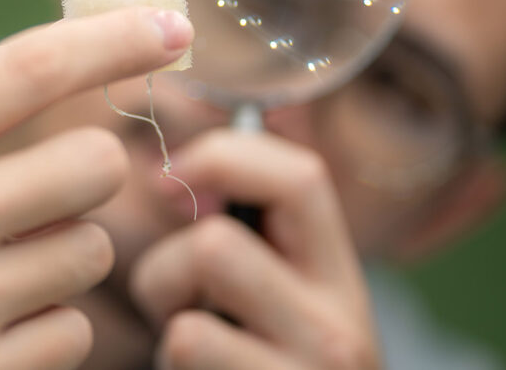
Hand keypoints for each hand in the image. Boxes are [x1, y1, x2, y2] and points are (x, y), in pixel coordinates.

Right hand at [0, 7, 193, 369]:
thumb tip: (86, 67)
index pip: (30, 69)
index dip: (115, 39)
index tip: (172, 23)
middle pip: (94, 164)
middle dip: (89, 166)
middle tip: (45, 181)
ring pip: (93, 251)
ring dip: (63, 248)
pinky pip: (72, 328)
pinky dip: (47, 318)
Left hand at [129, 130, 380, 369]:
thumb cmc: (266, 361)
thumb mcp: (278, 294)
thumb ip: (250, 235)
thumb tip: (173, 174)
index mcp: (340, 276)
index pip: (302, 176)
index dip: (223, 156)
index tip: (172, 177)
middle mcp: (340, 326)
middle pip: (217, 245)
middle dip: (168, 266)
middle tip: (175, 298)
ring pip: (187, 316)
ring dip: (165, 322)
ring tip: (187, 346)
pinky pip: (186, 351)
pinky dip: (170, 364)